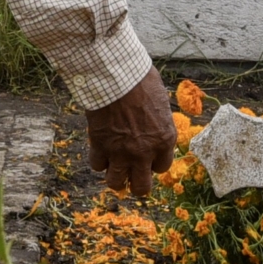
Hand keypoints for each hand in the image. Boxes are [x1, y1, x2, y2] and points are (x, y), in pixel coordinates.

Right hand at [86, 67, 176, 196]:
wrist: (116, 76)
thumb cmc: (140, 81)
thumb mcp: (159, 102)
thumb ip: (157, 121)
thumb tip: (153, 124)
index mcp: (165, 140)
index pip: (162, 168)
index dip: (152, 163)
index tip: (146, 156)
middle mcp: (145, 152)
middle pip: (141, 187)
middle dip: (136, 183)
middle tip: (130, 175)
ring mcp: (121, 152)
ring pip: (115, 182)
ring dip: (114, 176)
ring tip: (112, 167)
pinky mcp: (100, 146)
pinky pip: (97, 165)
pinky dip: (98, 159)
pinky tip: (99, 148)